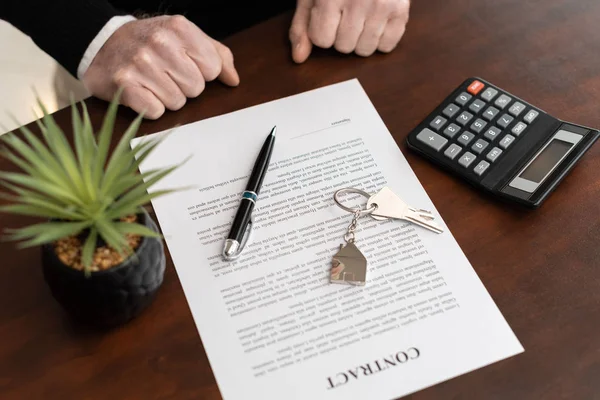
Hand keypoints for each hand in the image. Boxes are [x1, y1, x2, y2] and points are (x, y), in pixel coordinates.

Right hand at [83, 15, 239, 118]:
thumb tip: (233, 80)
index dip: (201, 73)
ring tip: (152, 82)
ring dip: (166, 98)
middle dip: (184, 87)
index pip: (212, 69)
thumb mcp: (184, 37)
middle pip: (196, 88)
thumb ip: (216, 55)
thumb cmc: (150, 42)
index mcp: (180, 28)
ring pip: (177, 103)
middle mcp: (160, 43)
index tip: (184, 65)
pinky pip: (155, 112)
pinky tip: (141, 93)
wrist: (102, 43)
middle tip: (165, 74)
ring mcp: (140, 64)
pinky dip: (150, 108)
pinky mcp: (124, 85)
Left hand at [289, 0, 409, 62]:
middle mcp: (358, 1)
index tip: (327, 16)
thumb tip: (299, 58)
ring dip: (360, 40)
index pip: (321, 40)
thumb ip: (301, 26)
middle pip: (343, 47)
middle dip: (341, 35)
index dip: (322, 31)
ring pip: (364, 49)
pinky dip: (381, 40)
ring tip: (361, 18)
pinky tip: (376, 22)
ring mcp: (381, 5)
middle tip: (346, 15)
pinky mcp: (400, 9)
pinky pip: (387, 46)